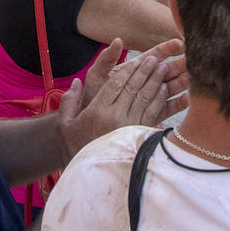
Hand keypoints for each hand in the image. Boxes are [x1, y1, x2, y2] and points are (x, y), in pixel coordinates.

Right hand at [58, 40, 184, 161]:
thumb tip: (76, 82)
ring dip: (155, 81)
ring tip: (163, 68)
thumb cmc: (75, 145)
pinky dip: (158, 100)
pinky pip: (151, 113)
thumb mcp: (65, 122)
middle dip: (145, 71)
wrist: (87, 172)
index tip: (137, 59)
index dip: (128, 70)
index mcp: (97, 111)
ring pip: (144, 98)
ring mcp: (128, 126)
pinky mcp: (138, 135)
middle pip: (133, 88)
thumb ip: (69, 100)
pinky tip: (163, 89)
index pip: (116, 84)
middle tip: (155, 58)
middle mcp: (114, 117)